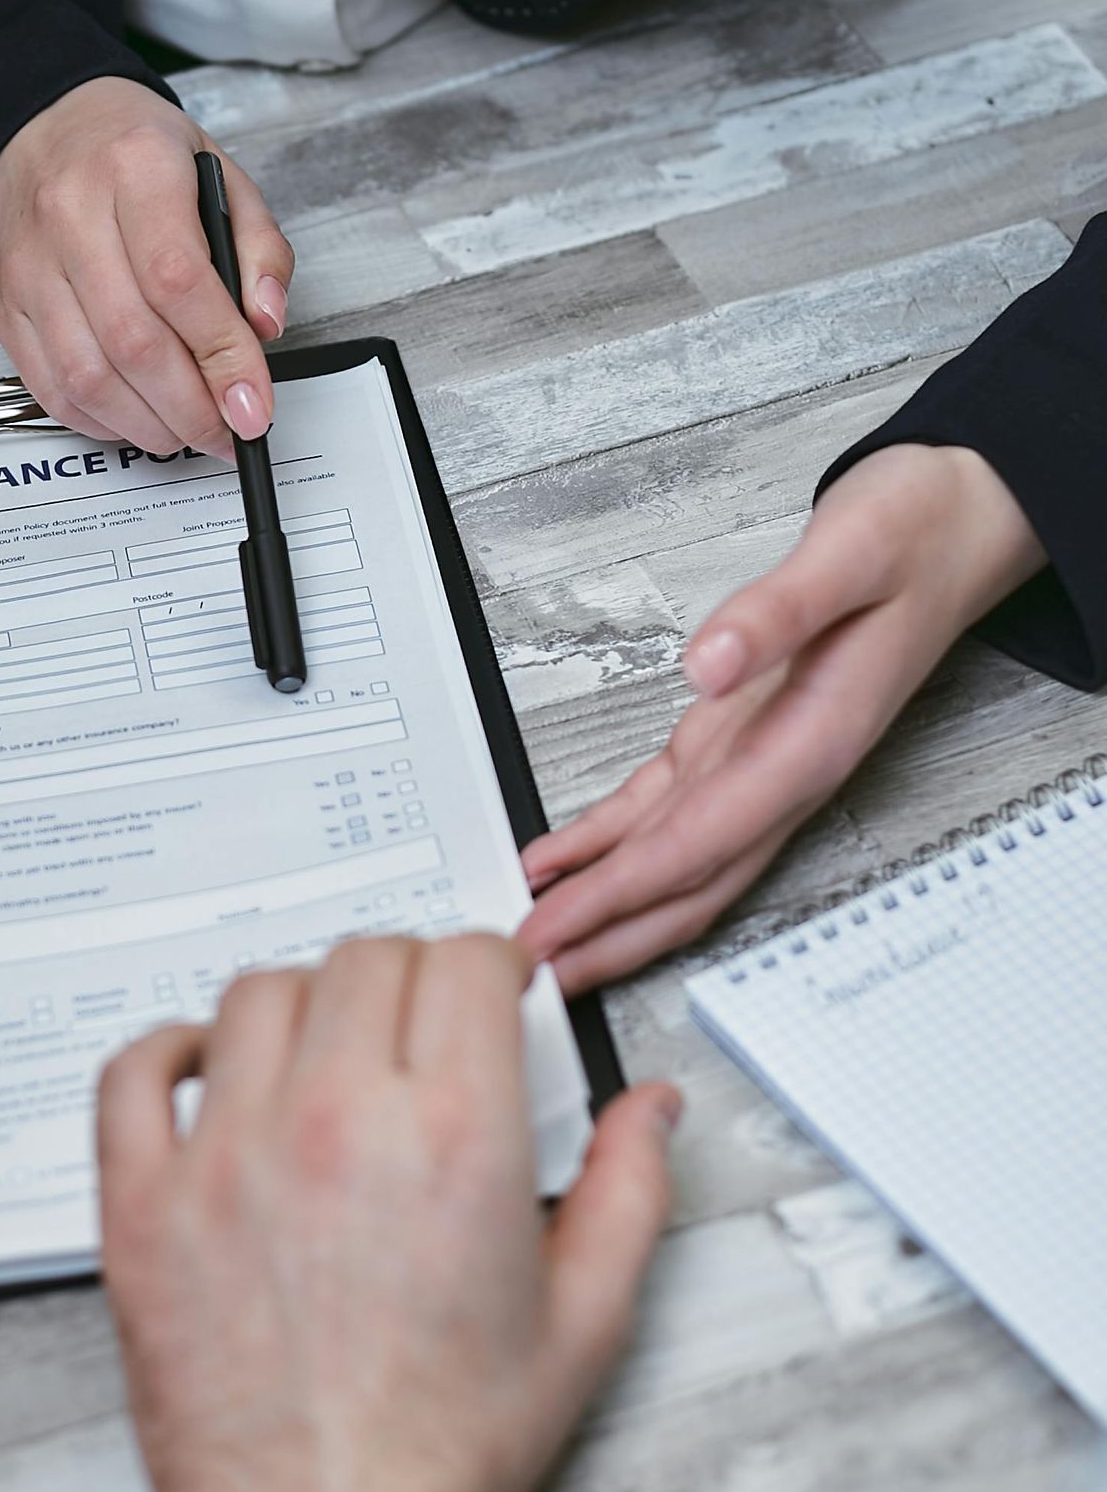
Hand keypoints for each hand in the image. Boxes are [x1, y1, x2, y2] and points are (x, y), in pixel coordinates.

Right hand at [0, 77, 292, 457]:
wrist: (40, 128)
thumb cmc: (133, 151)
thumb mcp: (219, 174)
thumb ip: (259, 249)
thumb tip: (264, 323)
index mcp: (136, 167)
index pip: (179, 279)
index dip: (222, 355)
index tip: (253, 401)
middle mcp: (71, 213)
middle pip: (133, 339)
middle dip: (191, 407)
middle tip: (227, 429)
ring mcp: (30, 265)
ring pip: (87, 375)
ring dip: (148, 425)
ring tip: (187, 431)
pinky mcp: (5, 306)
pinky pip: (48, 386)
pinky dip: (99, 421)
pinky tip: (135, 418)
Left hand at [98, 936, 677, 1491]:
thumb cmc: (449, 1448)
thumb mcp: (584, 1321)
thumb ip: (629, 1191)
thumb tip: (651, 1106)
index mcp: (452, 1135)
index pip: (462, 961)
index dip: (486, 963)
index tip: (488, 986)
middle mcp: (335, 1119)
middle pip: (363, 961)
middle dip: (406, 976)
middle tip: (417, 1024)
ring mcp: (226, 1154)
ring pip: (256, 995)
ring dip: (301, 1005)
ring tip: (323, 1051)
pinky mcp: (144, 1203)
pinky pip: (134, 1073)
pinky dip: (167, 1051)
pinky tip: (204, 1070)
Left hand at [520, 444, 1046, 993]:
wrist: (958, 526)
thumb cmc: (915, 538)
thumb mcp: (849, 554)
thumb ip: (777, 612)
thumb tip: (707, 663)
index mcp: (813, 741)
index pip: (701, 840)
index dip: (622, 892)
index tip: (561, 924)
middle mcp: (788, 767)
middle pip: (689, 880)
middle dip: (609, 930)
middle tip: (532, 965)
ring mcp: (763, 757)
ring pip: (679, 858)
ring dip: (610, 901)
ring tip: (541, 932)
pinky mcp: (741, 732)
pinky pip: (670, 805)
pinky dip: (613, 837)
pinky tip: (569, 857)